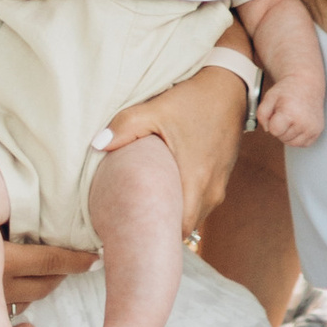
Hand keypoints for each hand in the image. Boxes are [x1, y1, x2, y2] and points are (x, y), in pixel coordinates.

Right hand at [0, 224, 94, 326]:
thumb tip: (18, 201)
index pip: (49, 260)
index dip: (76, 259)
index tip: (96, 257)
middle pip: (44, 286)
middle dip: (62, 276)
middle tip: (78, 264)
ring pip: (28, 307)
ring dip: (41, 295)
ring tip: (52, 281)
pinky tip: (29, 324)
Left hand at [93, 63, 249, 233]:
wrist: (230, 89)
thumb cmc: (193, 101)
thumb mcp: (156, 109)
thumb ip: (125, 128)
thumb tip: (97, 145)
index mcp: (195, 181)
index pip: (177, 230)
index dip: (156, 237)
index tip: (132, 236)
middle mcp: (211, 191)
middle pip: (184, 227)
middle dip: (160, 229)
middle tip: (131, 225)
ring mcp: (218, 187)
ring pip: (193, 216)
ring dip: (172, 215)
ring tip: (145, 210)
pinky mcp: (220, 179)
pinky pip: (200, 203)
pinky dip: (182, 203)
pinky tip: (164, 192)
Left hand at [254, 72, 326, 147]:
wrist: (307, 83)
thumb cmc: (288, 90)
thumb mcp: (269, 97)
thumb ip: (261, 114)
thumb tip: (267, 129)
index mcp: (291, 112)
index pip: (274, 131)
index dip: (272, 123)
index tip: (277, 113)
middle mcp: (304, 122)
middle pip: (282, 138)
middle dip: (280, 128)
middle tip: (285, 114)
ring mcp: (312, 128)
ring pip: (292, 143)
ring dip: (288, 134)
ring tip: (291, 118)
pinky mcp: (317, 131)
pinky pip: (303, 143)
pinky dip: (298, 136)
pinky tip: (298, 123)